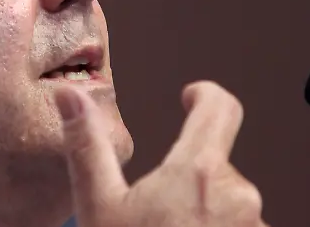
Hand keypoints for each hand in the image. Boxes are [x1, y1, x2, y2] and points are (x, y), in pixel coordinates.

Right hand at [54, 81, 268, 226]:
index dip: (205, 95)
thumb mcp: (98, 208)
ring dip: (204, 214)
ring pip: (228, 204)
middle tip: (153, 209)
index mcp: (197, 172)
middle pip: (215, 164)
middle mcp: (238, 196)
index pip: (221, 107)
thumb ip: (87, 146)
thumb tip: (71, 98)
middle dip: (188, 177)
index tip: (191, 97)